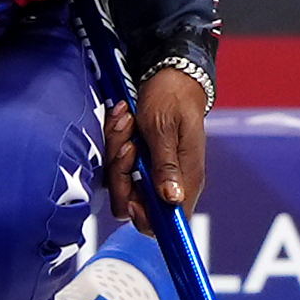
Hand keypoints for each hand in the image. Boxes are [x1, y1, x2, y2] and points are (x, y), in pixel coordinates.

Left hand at [103, 67, 207, 235]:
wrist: (170, 75)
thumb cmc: (172, 98)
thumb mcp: (165, 129)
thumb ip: (166, 165)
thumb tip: (171, 199)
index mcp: (184, 180)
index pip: (167, 224)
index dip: (145, 218)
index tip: (131, 197)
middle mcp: (168, 181)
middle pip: (134, 205)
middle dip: (121, 176)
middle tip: (128, 143)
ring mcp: (152, 172)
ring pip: (121, 184)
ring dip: (116, 153)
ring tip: (126, 123)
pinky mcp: (140, 160)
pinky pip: (118, 165)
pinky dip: (115, 144)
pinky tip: (122, 121)